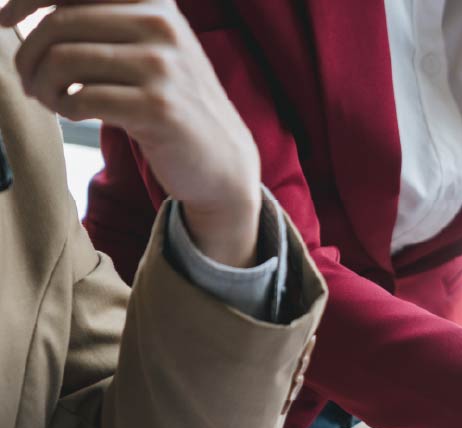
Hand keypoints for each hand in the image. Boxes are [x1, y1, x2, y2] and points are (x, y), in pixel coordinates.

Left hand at [2, 0, 261, 266]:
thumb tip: (30, 7)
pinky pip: (83, 97)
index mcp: (154, 2)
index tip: (5, 19)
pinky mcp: (159, 109)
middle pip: (60, 23)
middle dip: (30, 54)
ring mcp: (163, 68)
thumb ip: (107, 20)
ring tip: (49, 99)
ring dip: (43, 83)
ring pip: (65, 60)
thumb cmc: (173, 104)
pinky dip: (65, 107)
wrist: (223, 161)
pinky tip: (73, 114)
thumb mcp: (151, 48)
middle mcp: (161, 26)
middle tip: (28, 80)